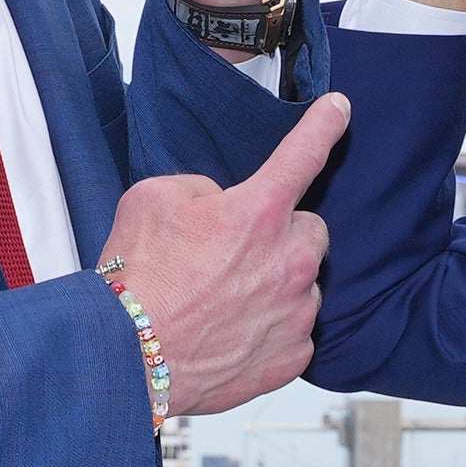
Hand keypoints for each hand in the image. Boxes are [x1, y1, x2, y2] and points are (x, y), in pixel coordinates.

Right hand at [97, 93, 349, 416]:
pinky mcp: (292, 355)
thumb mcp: (154, 199)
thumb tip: (220, 203)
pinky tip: (233, 332)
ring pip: (304, 283)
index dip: (324, 125)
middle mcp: (288, 260)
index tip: (339, 110)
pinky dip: (271, 328)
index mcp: (258, 211)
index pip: (304, 153)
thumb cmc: (136, 279)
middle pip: (309, 231)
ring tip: (225, 300)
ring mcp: (295, 312)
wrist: (127, 356)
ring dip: (276, 284)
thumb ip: (202, 189)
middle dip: (282, 236)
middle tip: (235, 254)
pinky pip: (295, 331)